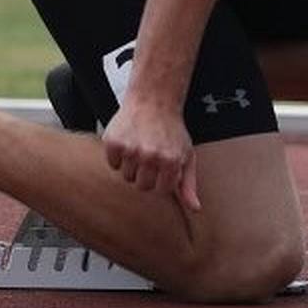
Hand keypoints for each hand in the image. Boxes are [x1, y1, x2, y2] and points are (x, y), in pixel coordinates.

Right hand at [101, 98, 201, 213]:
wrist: (154, 99)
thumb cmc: (172, 129)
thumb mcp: (187, 155)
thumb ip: (188, 184)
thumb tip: (194, 208)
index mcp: (170, 162)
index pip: (160, 190)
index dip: (161, 179)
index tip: (163, 165)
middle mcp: (150, 157)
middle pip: (141, 186)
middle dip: (146, 174)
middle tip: (151, 155)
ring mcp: (131, 149)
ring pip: (126, 176)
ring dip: (132, 164)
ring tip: (141, 145)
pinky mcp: (114, 142)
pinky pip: (113, 163)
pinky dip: (119, 155)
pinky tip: (129, 140)